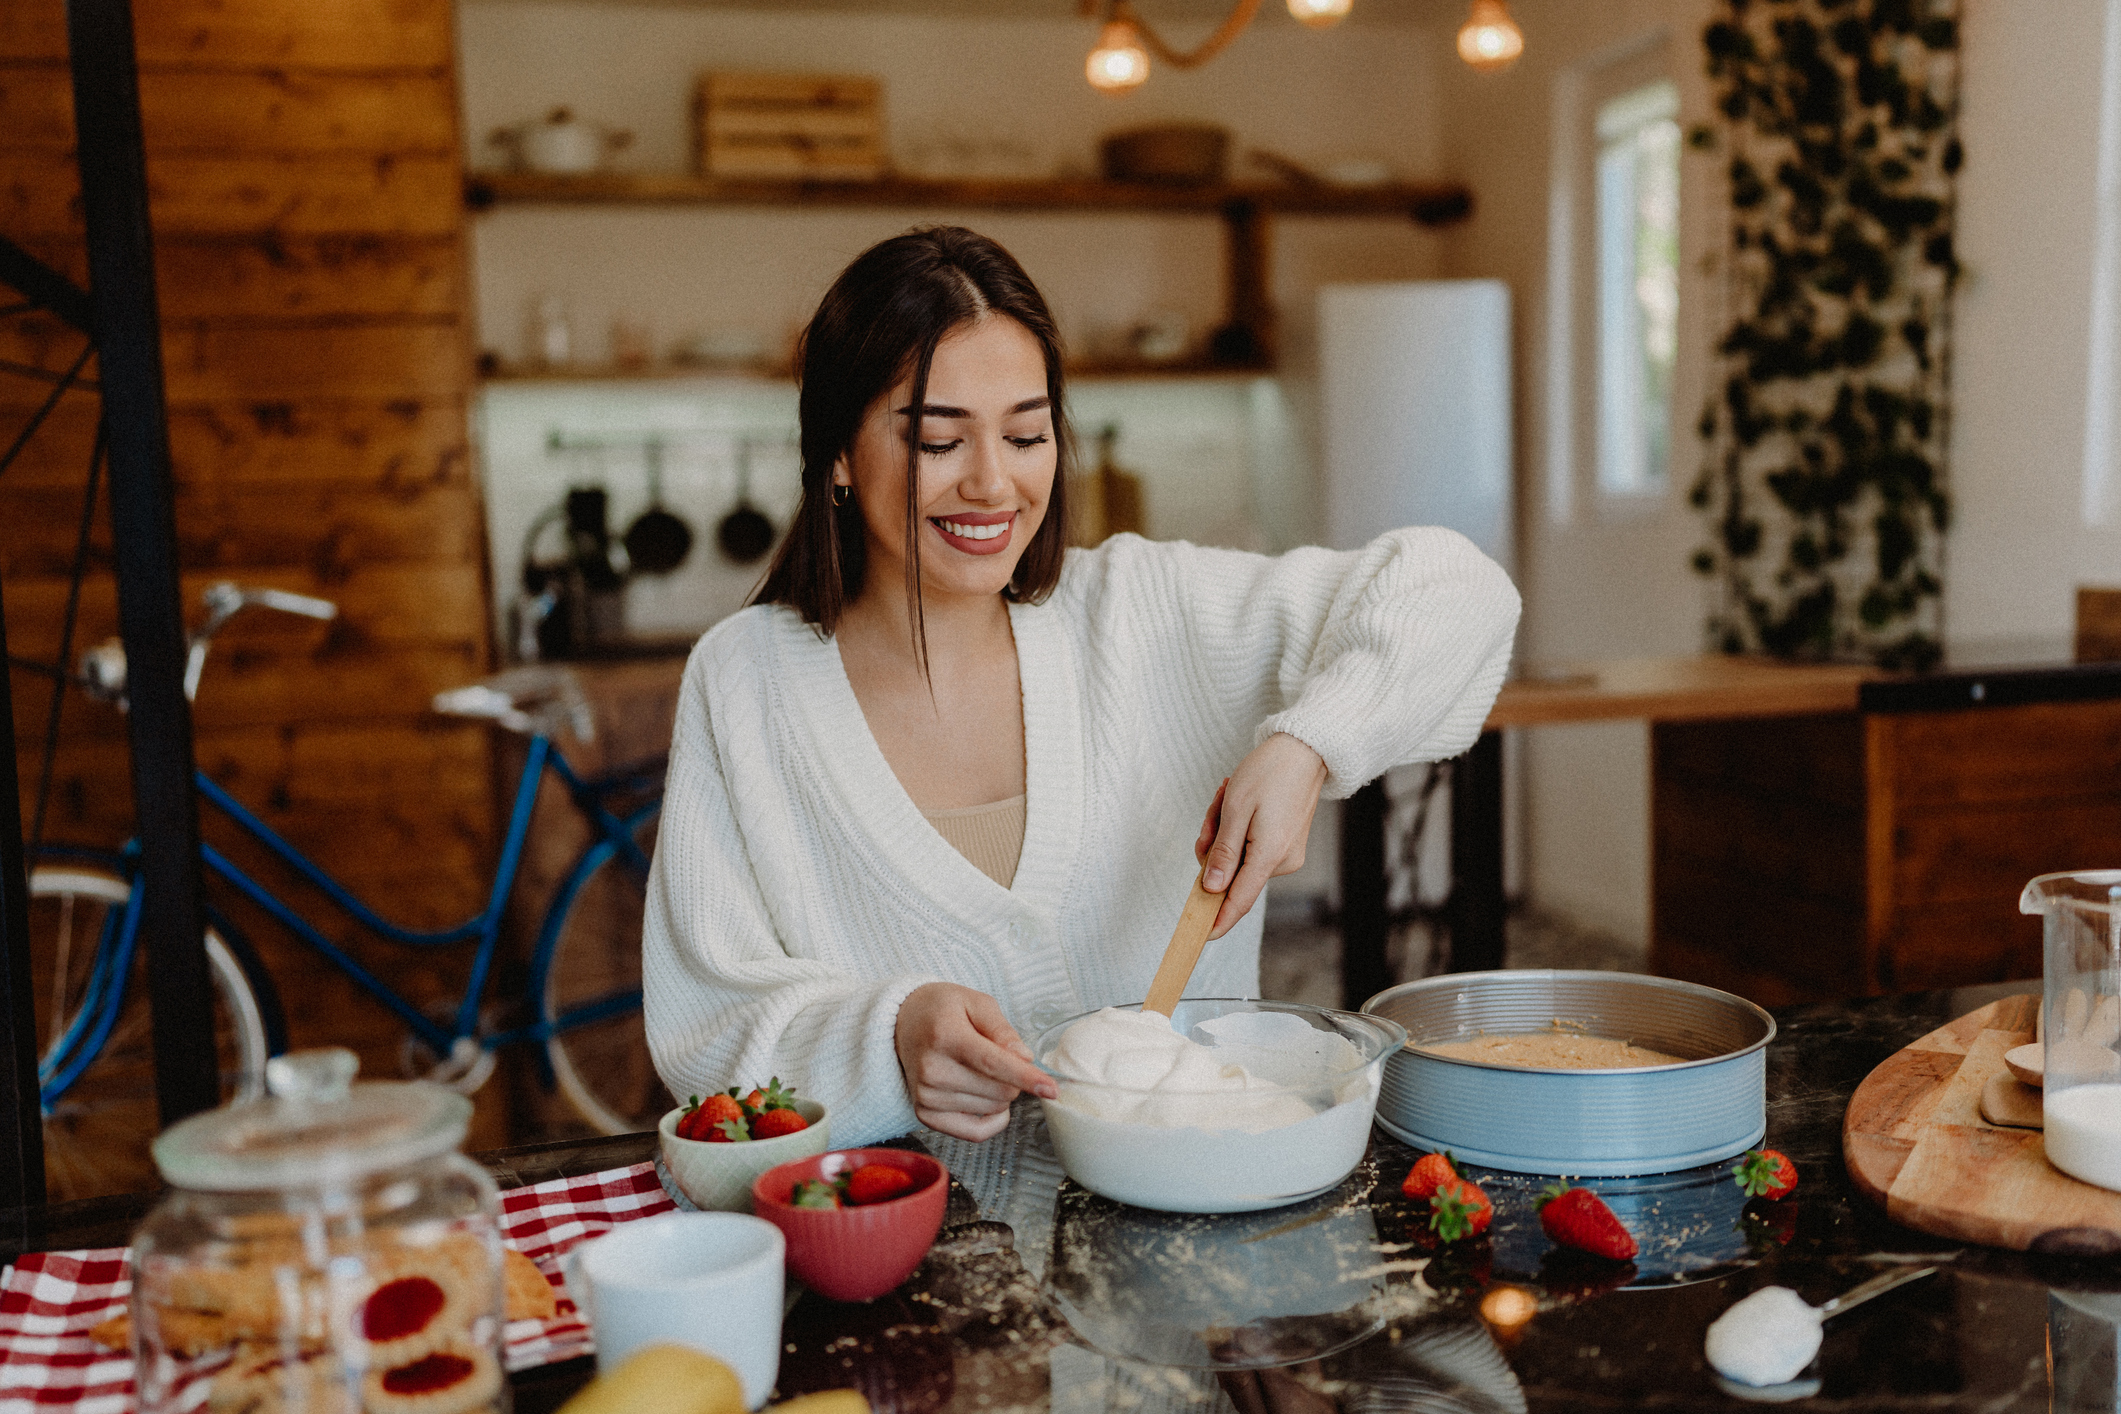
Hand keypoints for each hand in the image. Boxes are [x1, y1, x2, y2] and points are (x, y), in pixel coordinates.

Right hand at [894, 982, 1056, 1140]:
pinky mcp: (925, 1114)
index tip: (1052, 1089)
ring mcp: (926, 1095)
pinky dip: (993, 1119)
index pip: (993, 1064)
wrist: (902, 1024)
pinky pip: (975, 1132)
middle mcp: (932, 1070)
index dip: (1026, 1078)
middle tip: (998, 1057)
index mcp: (946, 1036)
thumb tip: (1025, 1058)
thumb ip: (1002, 1030)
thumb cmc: (942, 1010)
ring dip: (1000, 1094)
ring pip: (992, 1109)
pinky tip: (990, 1101)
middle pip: (999, 1091)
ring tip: (980, 1070)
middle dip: (1013, 1078)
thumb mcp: (975, 1002)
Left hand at [1193, 732, 1327, 938]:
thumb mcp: (1236, 810)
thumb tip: (1211, 888)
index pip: (1239, 900)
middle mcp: (1282, 861)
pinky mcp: (1285, 844)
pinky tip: (1239, 802)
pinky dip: (1237, 829)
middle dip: (1213, 846)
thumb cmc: (1270, 772)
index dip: (1217, 919)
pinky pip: (1250, 846)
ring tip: (1229, 798)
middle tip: (1214, 812)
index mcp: (1270, 855)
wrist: (1305, 750)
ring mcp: (1286, 853)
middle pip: (1231, 872)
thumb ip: (1222, 853)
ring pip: (1238, 856)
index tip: (1199, 935)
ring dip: (1224, 831)